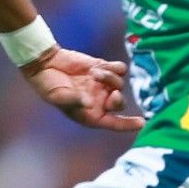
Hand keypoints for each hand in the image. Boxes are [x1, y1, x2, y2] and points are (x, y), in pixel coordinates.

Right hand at [22, 47, 144, 131]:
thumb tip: (89, 103)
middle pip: (120, 103)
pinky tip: (99, 66)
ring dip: (111, 78)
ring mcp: (103, 84)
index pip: (113, 122)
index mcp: (90, 114)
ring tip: (94, 73)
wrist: (46, 63)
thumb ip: (74, 100)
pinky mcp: (103, 68)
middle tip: (112, 93)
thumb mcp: (58, 96)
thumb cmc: (49, 86)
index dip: (128, 124)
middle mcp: (99, 101)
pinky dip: (114, 68)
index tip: (141, 123)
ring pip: (120, 83)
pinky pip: (120, 69)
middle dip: (118, 99)